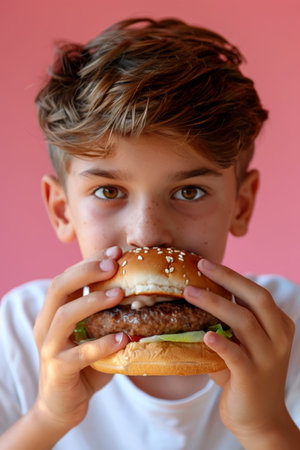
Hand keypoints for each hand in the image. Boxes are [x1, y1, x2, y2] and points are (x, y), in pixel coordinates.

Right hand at [33, 246, 128, 432]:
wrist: (62, 405)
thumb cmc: (85, 364)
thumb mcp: (94, 334)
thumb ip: (108, 315)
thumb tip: (145, 294)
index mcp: (55, 311)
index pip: (68, 276)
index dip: (90, 261)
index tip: (116, 251)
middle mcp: (46, 324)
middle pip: (59, 287)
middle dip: (87, 271)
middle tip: (114, 264)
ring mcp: (50, 347)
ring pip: (65, 316)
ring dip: (93, 301)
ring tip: (120, 294)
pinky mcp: (58, 370)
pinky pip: (79, 354)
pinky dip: (101, 345)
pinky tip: (123, 339)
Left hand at [184, 259, 296, 447]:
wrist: (260, 420)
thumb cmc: (244, 376)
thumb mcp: (243, 344)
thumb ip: (229, 324)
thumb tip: (196, 296)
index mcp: (278, 325)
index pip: (257, 293)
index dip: (233, 276)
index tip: (207, 264)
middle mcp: (278, 338)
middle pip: (257, 299)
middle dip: (228, 278)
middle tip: (201, 266)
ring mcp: (267, 358)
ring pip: (244, 322)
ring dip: (215, 304)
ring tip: (190, 293)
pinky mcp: (252, 377)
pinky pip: (236, 355)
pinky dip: (220, 343)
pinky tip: (205, 335)